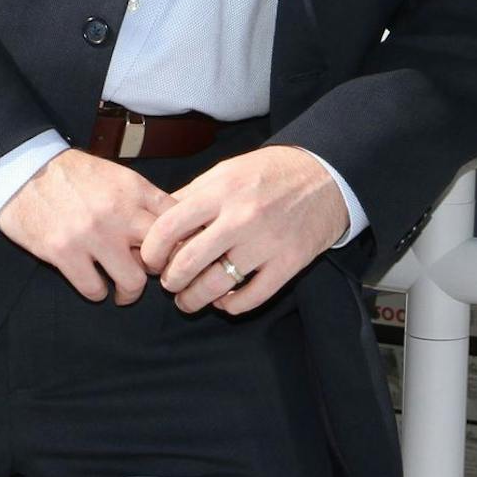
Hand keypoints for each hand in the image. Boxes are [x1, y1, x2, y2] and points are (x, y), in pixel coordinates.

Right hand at [0, 149, 172, 304]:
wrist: (21, 171)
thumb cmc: (70, 174)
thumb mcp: (114, 174)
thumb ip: (141, 199)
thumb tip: (168, 229)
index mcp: (133, 188)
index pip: (177, 221)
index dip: (180, 241)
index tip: (174, 252)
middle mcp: (117, 212)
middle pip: (161, 256)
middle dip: (157, 270)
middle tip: (147, 274)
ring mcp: (91, 235)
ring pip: (132, 282)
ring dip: (129, 291)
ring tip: (122, 290)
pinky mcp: (63, 253)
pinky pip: (94, 290)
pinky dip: (97, 292)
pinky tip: (94, 283)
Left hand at [139, 145, 346, 315]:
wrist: (325, 176)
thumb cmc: (270, 172)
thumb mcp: (226, 171)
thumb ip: (193, 194)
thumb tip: (158, 219)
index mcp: (221, 190)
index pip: (169, 227)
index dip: (151, 250)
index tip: (150, 259)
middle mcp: (241, 217)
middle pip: (188, 262)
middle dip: (170, 281)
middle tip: (168, 283)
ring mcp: (266, 243)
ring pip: (216, 285)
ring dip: (194, 299)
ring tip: (188, 300)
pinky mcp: (289, 263)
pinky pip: (251, 297)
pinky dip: (231, 305)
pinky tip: (223, 302)